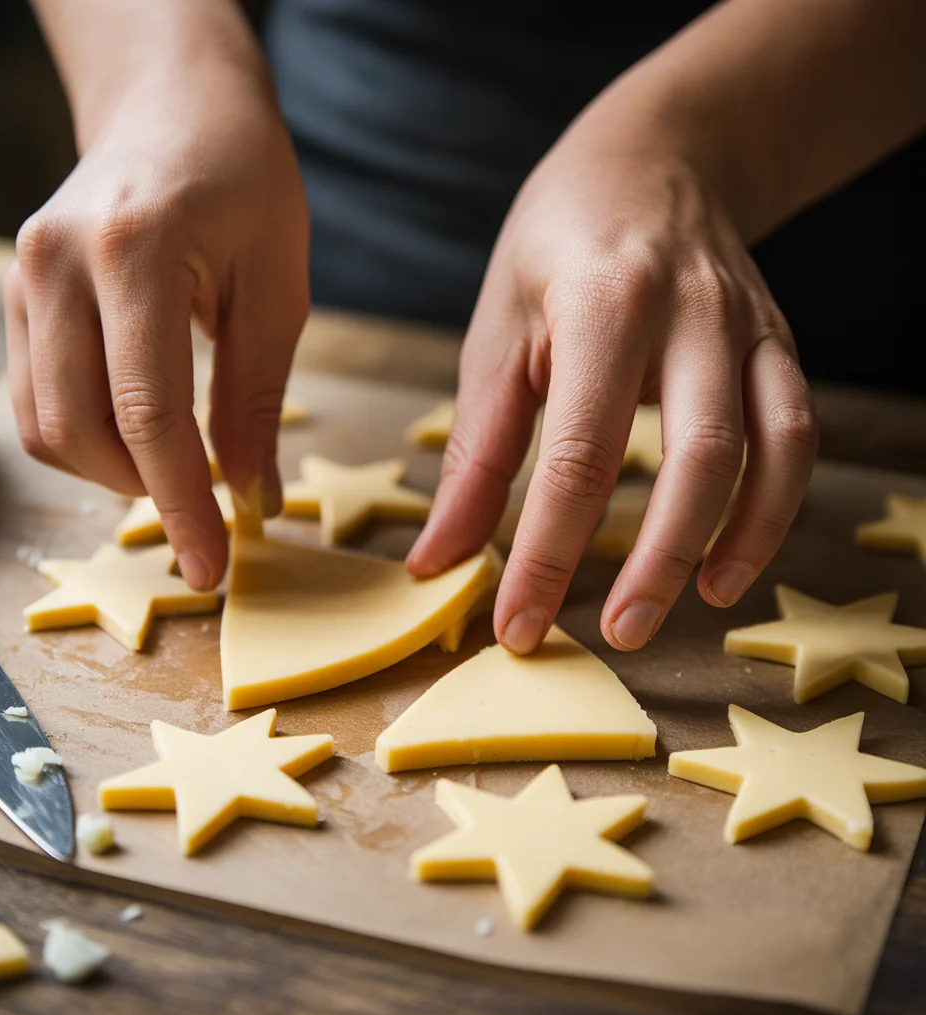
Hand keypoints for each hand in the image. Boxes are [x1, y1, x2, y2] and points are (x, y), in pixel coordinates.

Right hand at [4, 54, 308, 589]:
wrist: (174, 111)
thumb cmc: (245, 185)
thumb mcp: (278, 288)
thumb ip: (257, 397)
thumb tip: (251, 497)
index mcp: (134, 253)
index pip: (148, 415)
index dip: (182, 504)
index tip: (213, 568)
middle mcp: (56, 264)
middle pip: (81, 432)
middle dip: (147, 493)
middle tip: (208, 508)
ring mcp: (25, 278)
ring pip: (46, 428)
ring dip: (114, 472)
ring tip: (177, 466)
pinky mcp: (18, 295)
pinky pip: (37, 401)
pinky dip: (88, 440)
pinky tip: (139, 434)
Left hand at [407, 108, 817, 653]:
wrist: (653, 158)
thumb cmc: (556, 243)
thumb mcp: (497, 329)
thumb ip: (477, 449)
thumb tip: (440, 558)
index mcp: (603, 306)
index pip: (578, 456)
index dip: (546, 553)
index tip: (517, 625)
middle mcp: (692, 315)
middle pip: (696, 460)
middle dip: (656, 563)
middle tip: (614, 635)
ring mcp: (749, 328)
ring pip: (768, 452)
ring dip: (733, 545)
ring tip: (686, 612)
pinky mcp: (779, 345)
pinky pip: (795, 437)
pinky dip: (772, 509)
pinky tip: (731, 561)